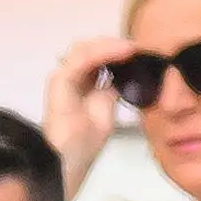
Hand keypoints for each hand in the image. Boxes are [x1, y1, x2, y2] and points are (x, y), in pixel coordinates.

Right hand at [42, 35, 134, 195]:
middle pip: (89, 46)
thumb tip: (126, 74)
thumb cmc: (86, 139)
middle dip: (113, 43)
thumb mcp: (106, 107)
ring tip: (132, 47)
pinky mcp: (60, 80)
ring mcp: (64, 76)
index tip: (140, 49)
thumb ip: (112, 89)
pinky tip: (123, 52)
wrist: (71, 157)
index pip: (96, 54)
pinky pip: (82, 59)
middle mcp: (71, 75)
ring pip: (85, 47)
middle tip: (138, 47)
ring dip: (111, 44)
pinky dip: (104, 51)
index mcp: (81, 81)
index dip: (117, 49)